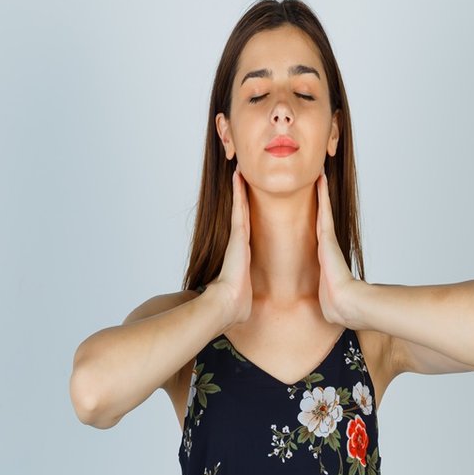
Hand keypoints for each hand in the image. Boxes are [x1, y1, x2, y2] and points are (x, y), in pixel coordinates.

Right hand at [209, 163, 252, 327]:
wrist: (227, 304)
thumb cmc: (235, 304)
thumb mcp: (242, 296)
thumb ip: (242, 294)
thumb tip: (241, 305)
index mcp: (242, 255)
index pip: (245, 229)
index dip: (245, 213)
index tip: (246, 199)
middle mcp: (238, 243)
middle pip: (240, 213)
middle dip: (240, 195)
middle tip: (241, 175)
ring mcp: (236, 238)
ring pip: (238, 206)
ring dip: (239, 188)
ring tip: (239, 169)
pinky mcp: (237, 236)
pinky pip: (239, 208)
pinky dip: (238, 192)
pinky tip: (238, 176)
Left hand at [315, 170, 358, 325]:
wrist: (343, 302)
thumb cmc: (335, 302)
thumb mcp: (328, 295)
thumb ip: (328, 292)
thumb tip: (330, 302)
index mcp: (324, 257)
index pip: (319, 232)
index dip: (318, 218)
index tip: (316, 206)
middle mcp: (327, 244)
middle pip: (322, 215)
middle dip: (321, 199)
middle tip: (318, 179)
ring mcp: (328, 238)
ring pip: (323, 208)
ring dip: (322, 191)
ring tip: (319, 173)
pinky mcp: (328, 236)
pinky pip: (324, 209)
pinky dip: (323, 194)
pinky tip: (320, 178)